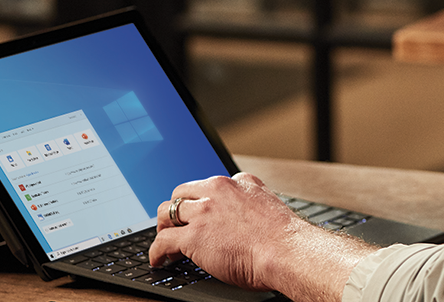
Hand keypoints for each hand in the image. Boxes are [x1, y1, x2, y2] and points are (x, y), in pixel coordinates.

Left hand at [149, 173, 377, 301]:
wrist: (287, 251)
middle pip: (181, 193)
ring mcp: (204, 212)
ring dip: (163, 227)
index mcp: (239, 182)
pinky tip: (159, 260)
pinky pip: (163, 241)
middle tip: (175, 225)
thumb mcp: (269, 208)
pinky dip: (156, 252)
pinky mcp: (193, 236)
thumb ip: (252, 206)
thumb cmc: (285, 239)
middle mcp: (218, 191)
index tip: (199, 211)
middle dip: (176, 209)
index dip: (200, 201)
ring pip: (167, 212)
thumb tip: (246, 223)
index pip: (209, 185)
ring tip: (164, 240)